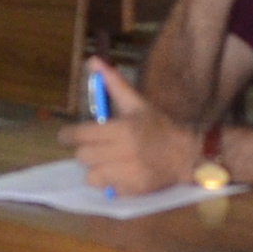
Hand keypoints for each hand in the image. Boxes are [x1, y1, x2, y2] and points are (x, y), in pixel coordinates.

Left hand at [60, 63, 197, 191]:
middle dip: (86, 150)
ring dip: (96, 168)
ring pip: (91, 176)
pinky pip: (106, 189)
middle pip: (83, 157)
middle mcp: (123, 152)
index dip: (69, 135)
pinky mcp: (133, 190)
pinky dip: (110, 182)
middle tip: (96, 146)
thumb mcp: (136, 103)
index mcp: (122, 129)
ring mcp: (128, 174)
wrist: (184, 154)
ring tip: (109, 161)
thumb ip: (113, 83)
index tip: (68, 136)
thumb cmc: (157, 126)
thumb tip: (91, 61)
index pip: (81, 135)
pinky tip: (122, 172)